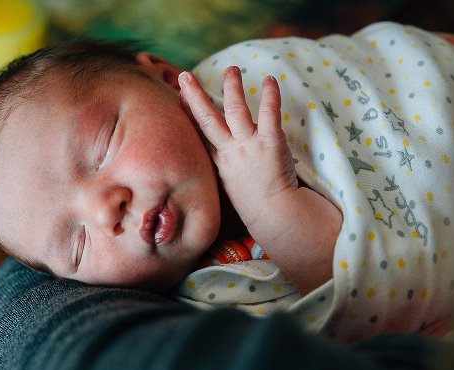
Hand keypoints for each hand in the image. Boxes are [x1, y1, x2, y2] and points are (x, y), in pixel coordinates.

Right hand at [178, 66, 296, 227]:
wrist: (275, 215)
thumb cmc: (257, 205)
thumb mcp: (233, 186)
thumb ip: (229, 167)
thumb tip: (228, 154)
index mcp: (220, 162)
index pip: (200, 134)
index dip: (188, 114)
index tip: (178, 98)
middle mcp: (230, 151)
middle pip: (207, 120)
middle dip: (194, 96)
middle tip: (184, 76)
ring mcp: (249, 146)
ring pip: (236, 111)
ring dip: (232, 88)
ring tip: (232, 69)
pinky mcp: (270, 143)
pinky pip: (268, 114)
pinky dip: (270, 96)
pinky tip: (270, 81)